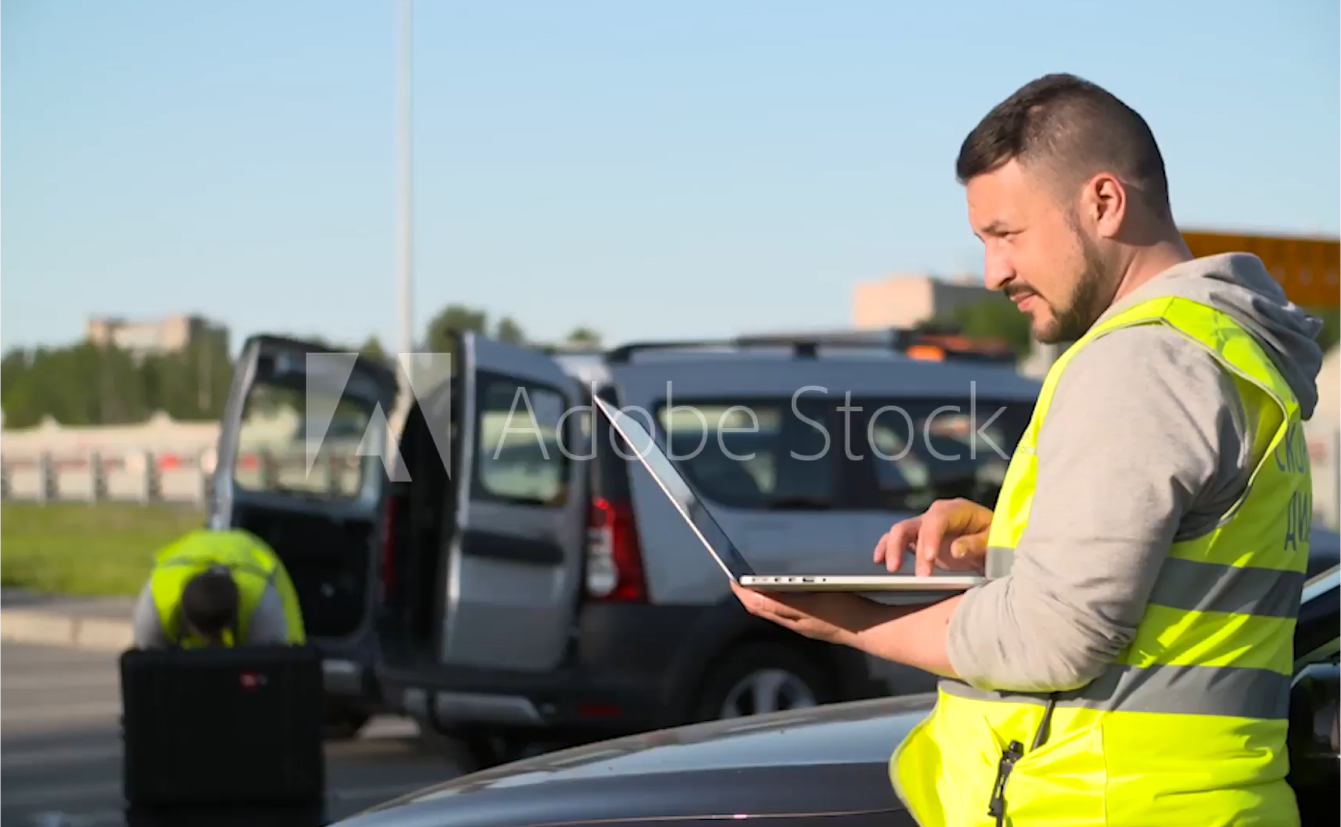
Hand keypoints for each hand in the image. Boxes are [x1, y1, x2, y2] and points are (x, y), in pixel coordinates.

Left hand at [730, 582, 874, 647]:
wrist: (871, 628)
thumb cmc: (842, 613)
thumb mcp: (810, 604)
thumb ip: (781, 602)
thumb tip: (754, 596)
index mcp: (791, 619)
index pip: (758, 606)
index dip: (743, 593)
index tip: (732, 578)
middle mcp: (796, 623)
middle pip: (765, 609)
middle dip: (751, 595)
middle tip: (741, 580)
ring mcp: (808, 623)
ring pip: (779, 609)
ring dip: (766, 597)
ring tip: (758, 583)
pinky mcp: (819, 620)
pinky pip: (793, 609)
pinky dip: (783, 598)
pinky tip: (789, 591)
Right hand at [873, 497, 993, 575]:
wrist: (992, 542)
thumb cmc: (994, 538)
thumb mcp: (992, 541)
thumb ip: (975, 544)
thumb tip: (955, 550)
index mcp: (955, 510)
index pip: (936, 520)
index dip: (930, 538)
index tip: (929, 559)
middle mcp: (935, 514)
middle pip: (912, 525)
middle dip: (905, 547)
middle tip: (909, 572)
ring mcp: (924, 525)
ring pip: (900, 531)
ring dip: (892, 548)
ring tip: (892, 568)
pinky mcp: (917, 538)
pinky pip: (897, 540)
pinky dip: (886, 548)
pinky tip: (879, 560)